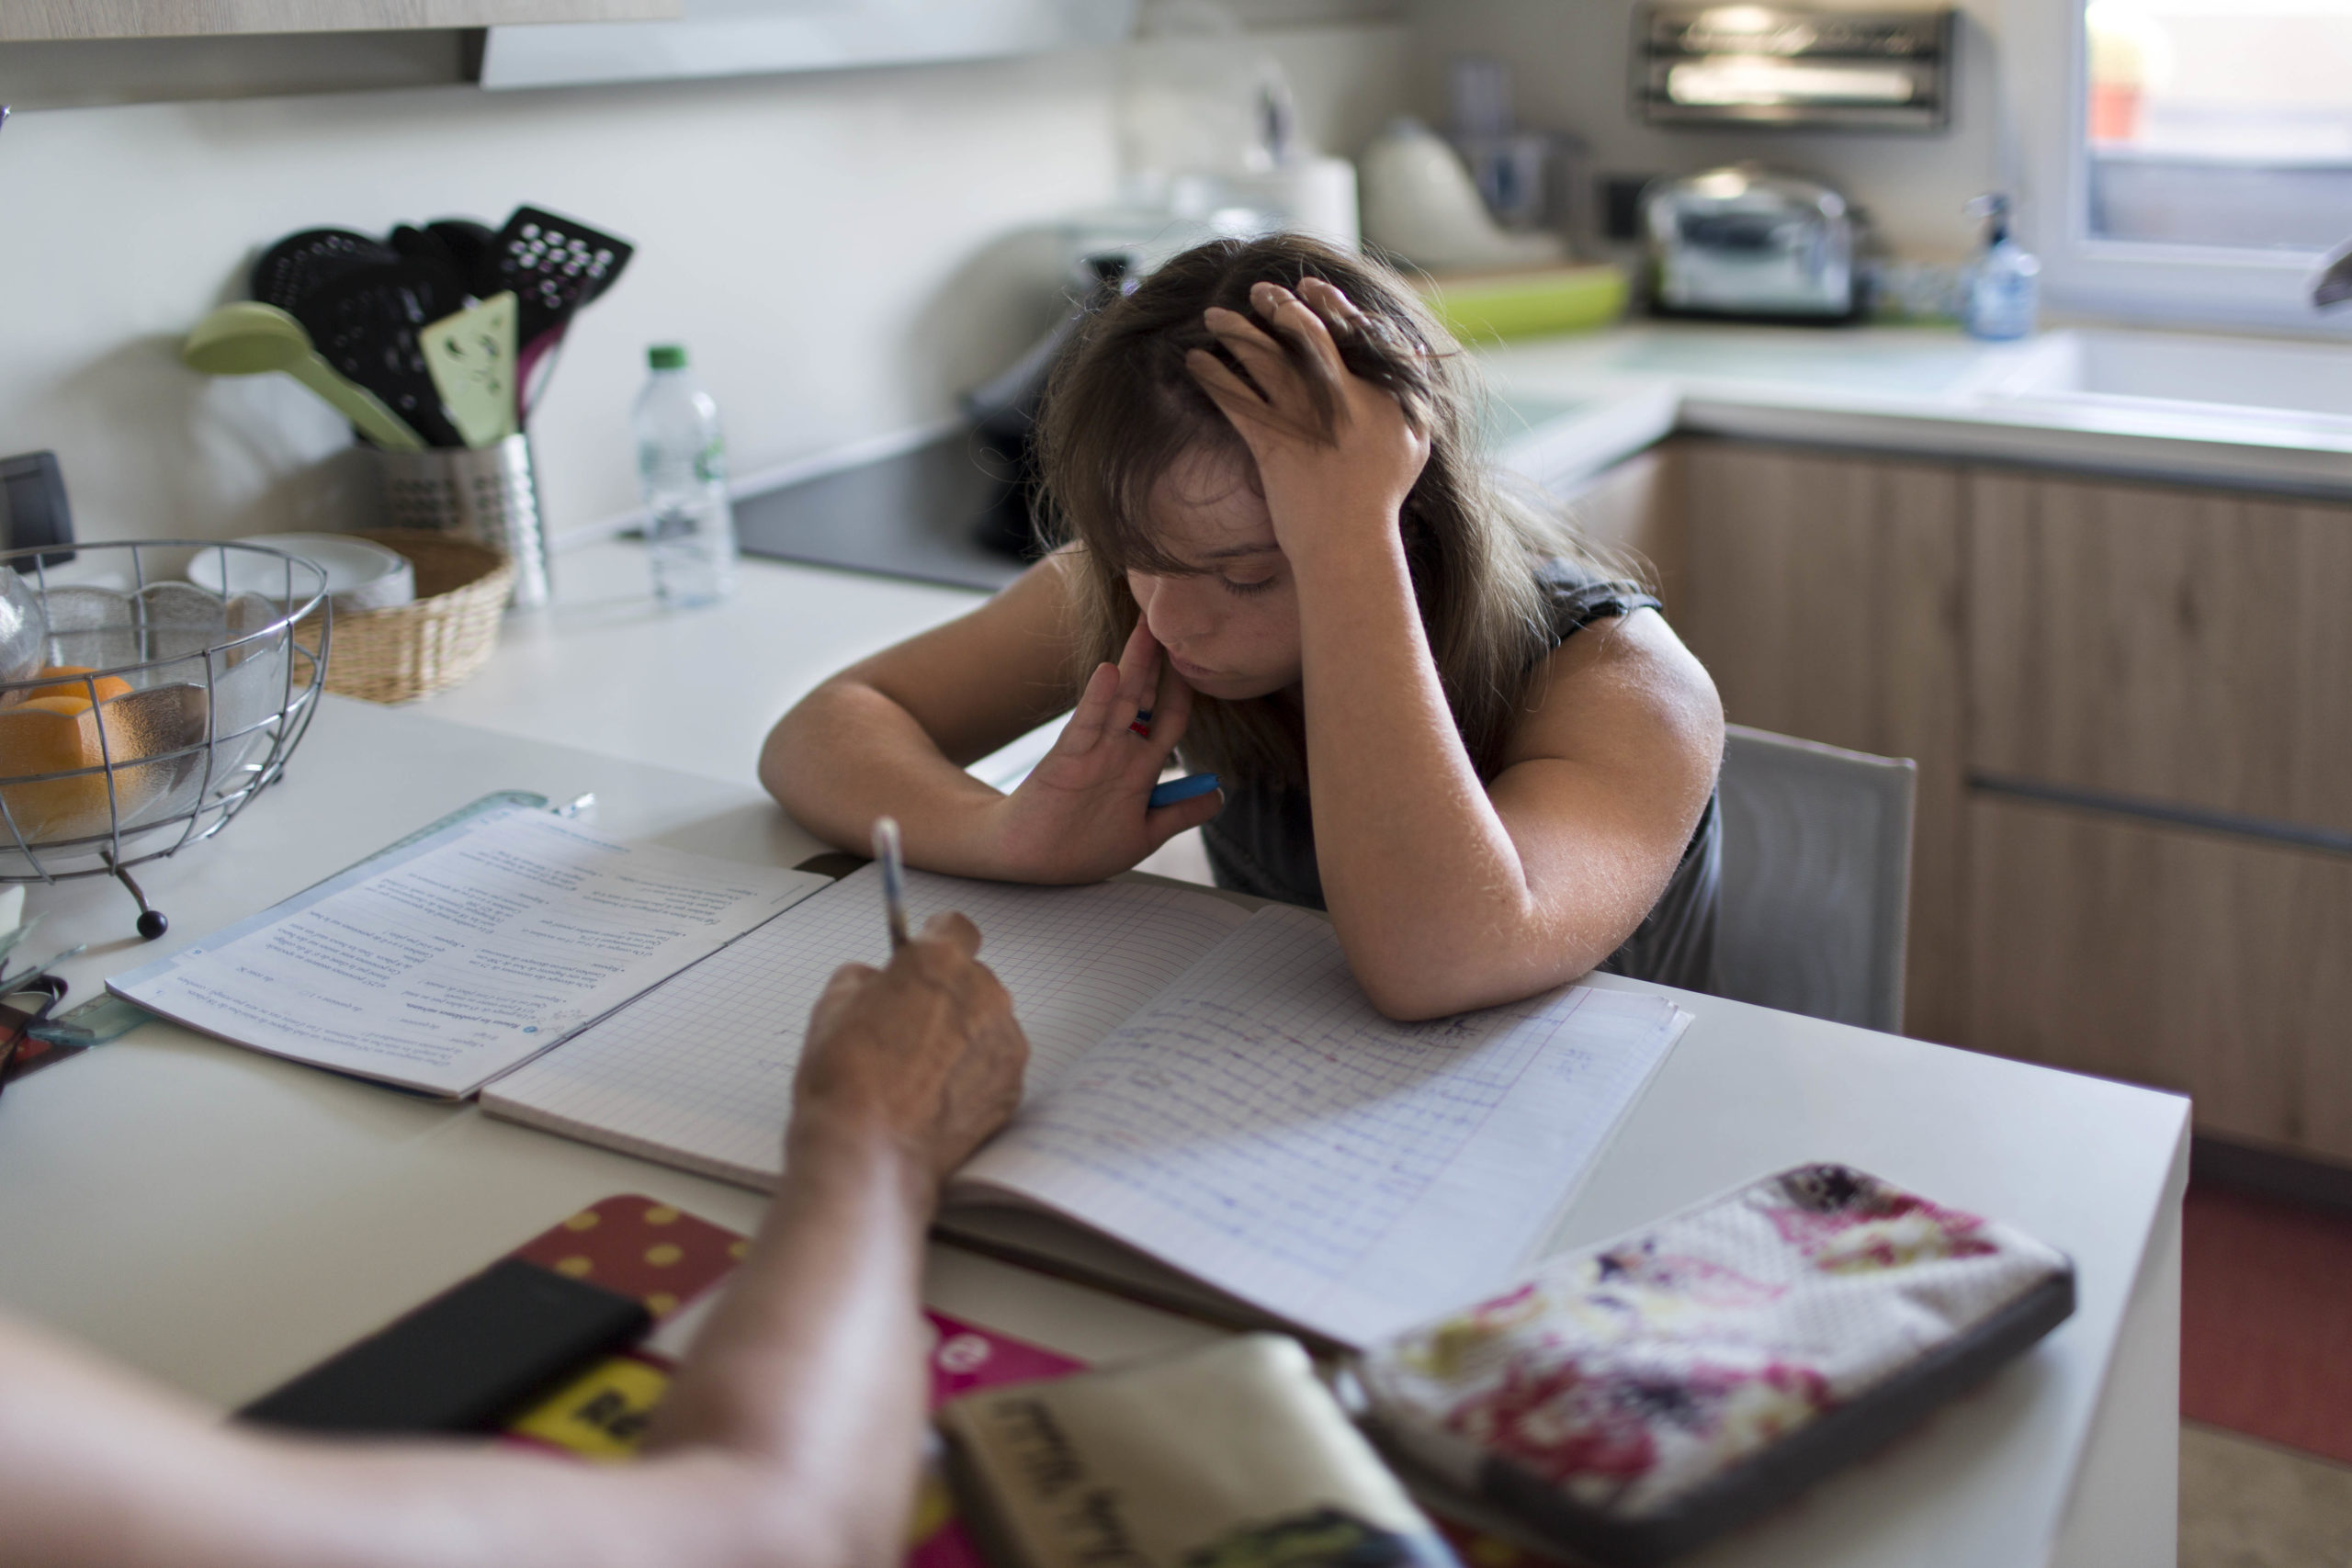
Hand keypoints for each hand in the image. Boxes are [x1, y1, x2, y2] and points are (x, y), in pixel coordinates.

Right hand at [792, 911, 1029, 1187]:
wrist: (869, 1153)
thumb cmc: (846, 1081)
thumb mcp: (832, 1007)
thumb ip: (865, 979)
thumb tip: (877, 982)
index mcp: (938, 962)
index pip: (954, 927)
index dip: (934, 942)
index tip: (922, 958)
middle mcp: (984, 993)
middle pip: (973, 978)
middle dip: (946, 995)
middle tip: (908, 1028)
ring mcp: (1005, 1041)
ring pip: (987, 1023)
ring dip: (963, 1035)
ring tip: (919, 1072)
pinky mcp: (1014, 1086)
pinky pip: (995, 1065)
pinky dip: (973, 1074)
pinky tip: (937, 1097)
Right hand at [983, 619, 1223, 882]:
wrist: (1028, 860)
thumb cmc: (1081, 848)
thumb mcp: (1144, 833)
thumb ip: (1180, 813)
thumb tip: (1218, 796)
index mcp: (1139, 767)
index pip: (1170, 719)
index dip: (1184, 691)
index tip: (1201, 661)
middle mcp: (1119, 751)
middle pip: (1146, 697)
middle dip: (1158, 662)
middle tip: (1171, 622)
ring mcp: (1094, 751)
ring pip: (1120, 701)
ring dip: (1134, 664)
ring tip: (1146, 628)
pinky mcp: (1067, 758)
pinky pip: (1086, 724)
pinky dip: (1098, 699)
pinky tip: (1110, 671)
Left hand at [1186, 277, 1431, 563]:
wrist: (1349, 545)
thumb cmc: (1380, 499)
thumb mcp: (1413, 444)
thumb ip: (1411, 401)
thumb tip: (1412, 358)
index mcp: (1381, 392)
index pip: (1354, 330)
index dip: (1328, 303)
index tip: (1307, 288)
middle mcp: (1343, 398)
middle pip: (1306, 334)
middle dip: (1278, 306)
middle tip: (1257, 293)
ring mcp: (1305, 419)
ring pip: (1264, 359)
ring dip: (1235, 332)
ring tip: (1213, 317)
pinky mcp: (1271, 443)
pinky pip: (1235, 398)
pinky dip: (1212, 377)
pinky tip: (1194, 363)